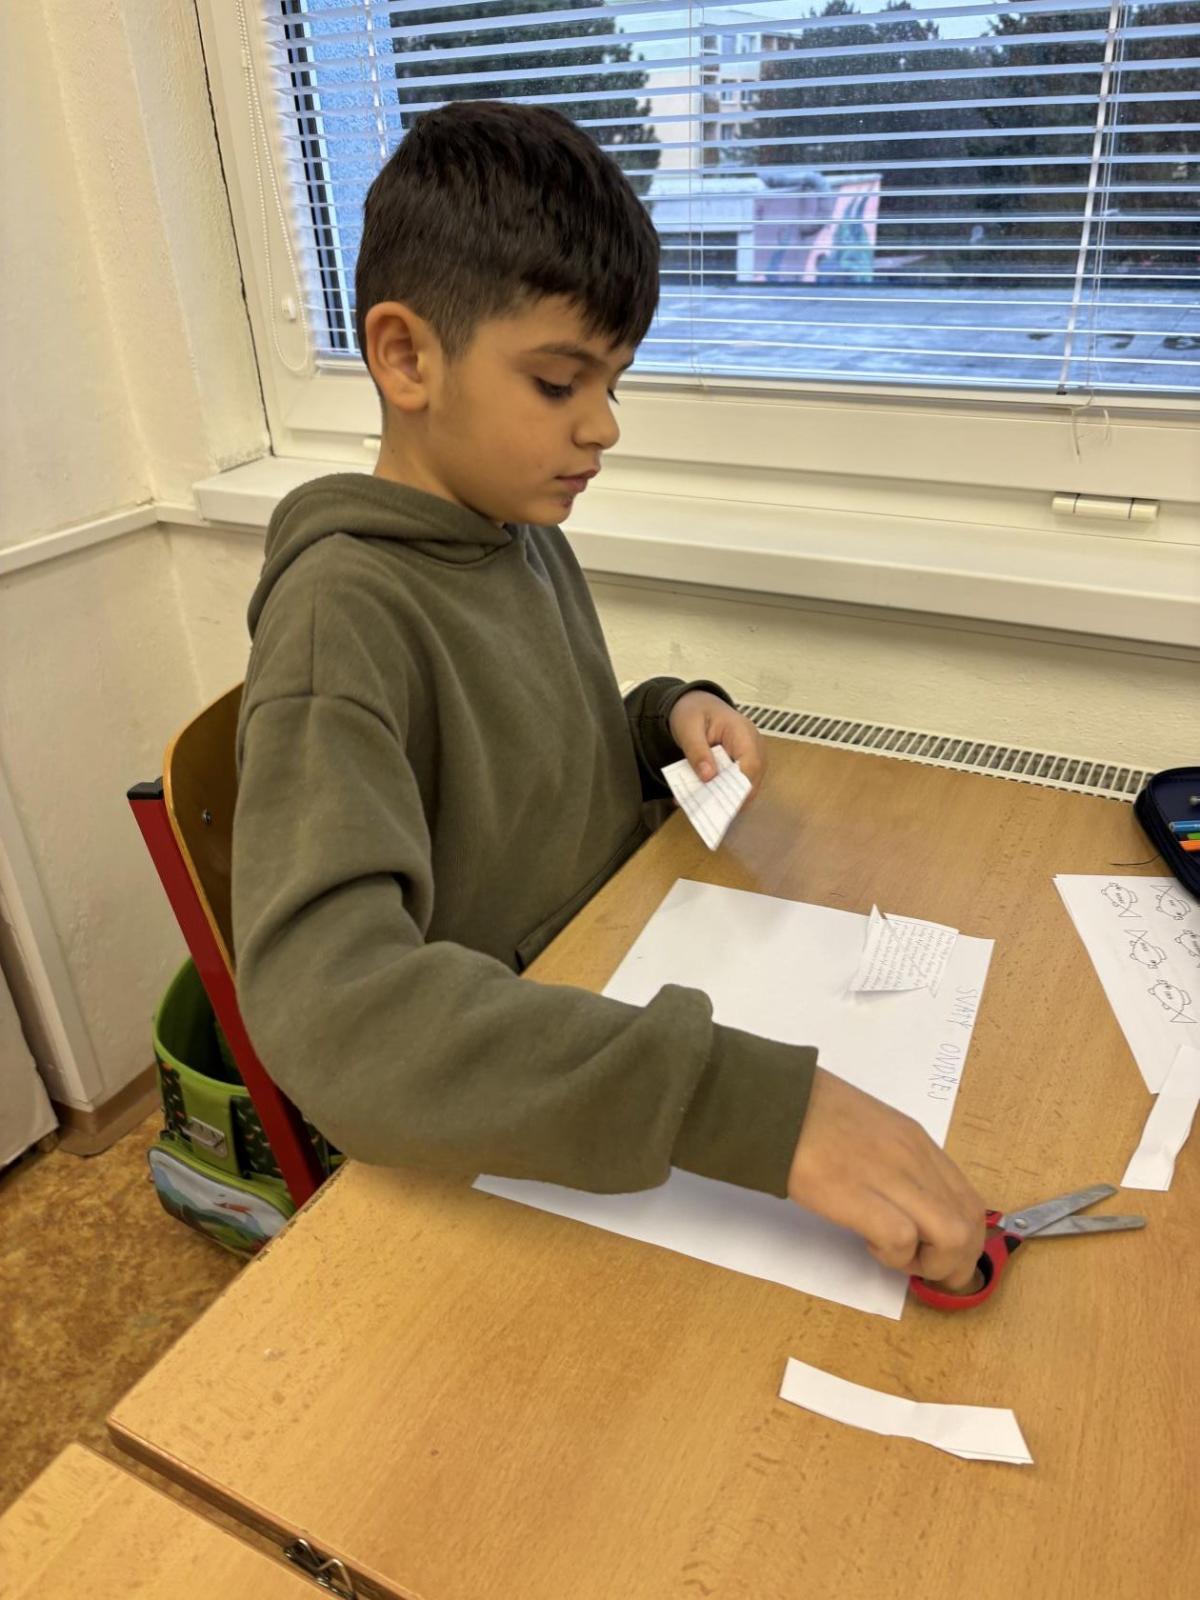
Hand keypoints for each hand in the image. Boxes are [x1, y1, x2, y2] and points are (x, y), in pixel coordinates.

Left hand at [667, 691, 765, 799]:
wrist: (696, 705)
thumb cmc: (694, 712)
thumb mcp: (688, 728)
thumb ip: (697, 751)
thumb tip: (708, 776)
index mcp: (743, 731)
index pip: (751, 764)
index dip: (739, 787)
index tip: (721, 803)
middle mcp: (753, 746)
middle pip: (751, 780)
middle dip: (729, 798)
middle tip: (704, 810)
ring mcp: (752, 757)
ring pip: (746, 787)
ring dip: (724, 799)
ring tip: (699, 805)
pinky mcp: (743, 766)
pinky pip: (736, 785)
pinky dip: (721, 794)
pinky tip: (701, 797)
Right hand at [787, 1069, 986, 1289]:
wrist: (774, 1100)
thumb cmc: (812, 1113)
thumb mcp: (873, 1128)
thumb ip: (898, 1160)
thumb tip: (909, 1204)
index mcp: (916, 1141)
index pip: (970, 1201)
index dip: (966, 1241)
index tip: (943, 1257)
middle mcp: (913, 1158)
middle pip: (968, 1224)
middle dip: (956, 1262)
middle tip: (924, 1270)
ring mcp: (889, 1175)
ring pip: (951, 1236)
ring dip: (931, 1263)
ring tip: (899, 1258)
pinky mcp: (856, 1194)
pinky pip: (901, 1240)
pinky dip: (893, 1256)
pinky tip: (869, 1244)